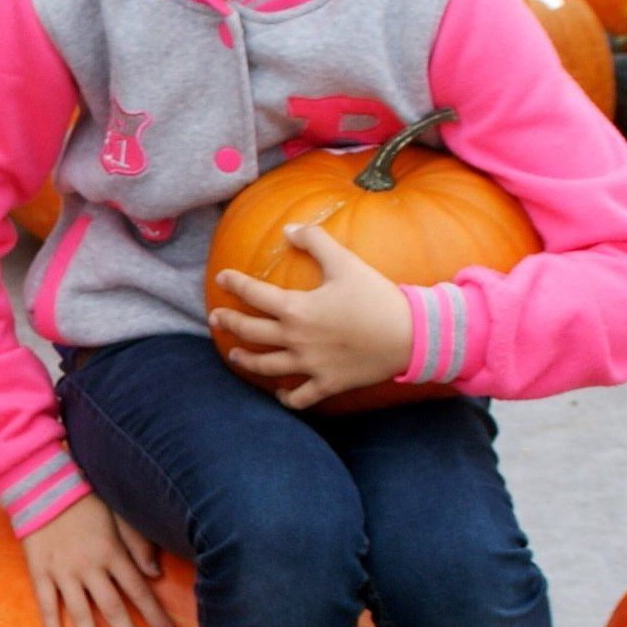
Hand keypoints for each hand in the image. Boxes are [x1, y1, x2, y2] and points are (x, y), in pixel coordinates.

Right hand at [21, 495, 176, 626]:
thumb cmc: (85, 500)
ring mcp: (63, 572)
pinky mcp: (40, 573)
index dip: (154, 615)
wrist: (42, 486)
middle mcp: (89, 567)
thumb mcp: (118, 515)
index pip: (138, 591)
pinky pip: (47, 606)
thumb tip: (156, 574)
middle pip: (113, 609)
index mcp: (111, 553)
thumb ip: (138, 544)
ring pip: (81, 614)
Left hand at [210, 223, 414, 409]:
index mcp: (296, 309)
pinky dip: (285, 397)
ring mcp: (309, 365)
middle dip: (228, 323)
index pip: (253, 294)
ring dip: (246, 360)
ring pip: (265, 366)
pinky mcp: (326, 384)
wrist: (410, 335)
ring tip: (235, 355)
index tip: (222, 278)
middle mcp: (295, 339)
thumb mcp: (346, 262)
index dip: (234, 283)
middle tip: (216, 318)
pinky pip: (298, 398)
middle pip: (251, 332)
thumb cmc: (377, 297)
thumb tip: (289, 229)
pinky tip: (280, 392)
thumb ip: (316, 241)